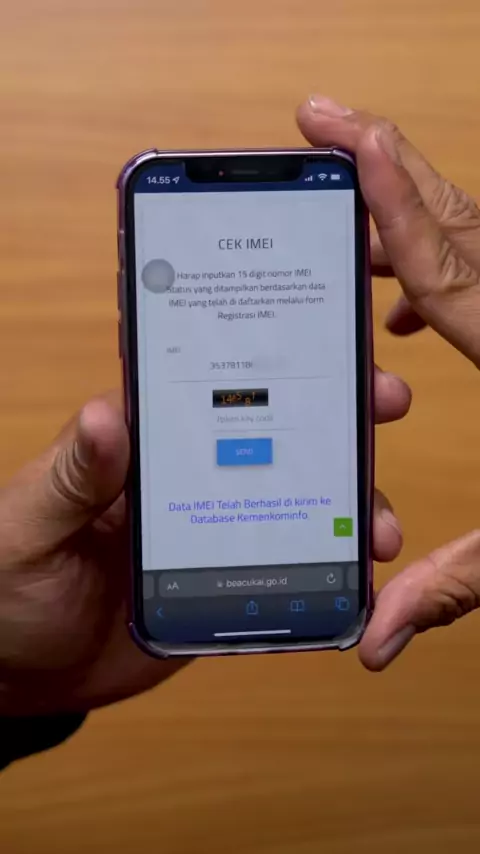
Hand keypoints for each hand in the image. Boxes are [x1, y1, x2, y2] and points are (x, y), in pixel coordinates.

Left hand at [0, 376, 408, 713]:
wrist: (22, 669)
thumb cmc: (8, 580)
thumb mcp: (30, 523)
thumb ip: (71, 477)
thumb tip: (107, 413)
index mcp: (138, 444)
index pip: (209, 385)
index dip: (270, 361)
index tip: (329, 351)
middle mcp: (184, 475)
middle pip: (268, 433)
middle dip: (330, 420)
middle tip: (385, 408)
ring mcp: (211, 527)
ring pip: (288, 499)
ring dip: (340, 503)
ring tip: (378, 528)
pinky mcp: (223, 580)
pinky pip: (282, 565)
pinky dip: (323, 566)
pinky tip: (357, 574)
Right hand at [297, 94, 479, 667]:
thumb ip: (454, 586)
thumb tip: (373, 641)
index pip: (449, 272)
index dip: (395, 210)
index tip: (352, 145)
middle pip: (460, 220)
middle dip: (387, 163)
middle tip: (325, 121)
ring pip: (477, 230)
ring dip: (409, 208)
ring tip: (345, 201)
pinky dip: (439, 260)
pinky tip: (404, 304)